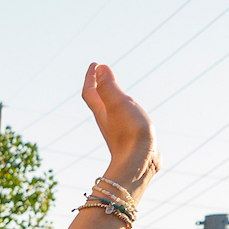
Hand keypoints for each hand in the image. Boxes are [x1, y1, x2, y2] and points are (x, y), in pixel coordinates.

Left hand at [82, 62, 155, 187]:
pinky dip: (125, 111)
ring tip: (118, 90)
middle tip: (103, 73)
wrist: (138, 164)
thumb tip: (99, 68)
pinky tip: (134, 113)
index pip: (90, 91)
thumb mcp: (118, 104)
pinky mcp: (131, 138)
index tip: (95, 64)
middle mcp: (107, 121)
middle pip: (98, 102)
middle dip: (99, 86)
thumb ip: (108, 86)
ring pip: (111, 111)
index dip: (91, 77)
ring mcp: (118, 131)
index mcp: (102, 112)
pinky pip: (124, 120)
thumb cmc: (128, 133)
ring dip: (112, 99)